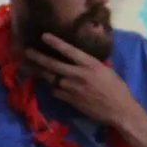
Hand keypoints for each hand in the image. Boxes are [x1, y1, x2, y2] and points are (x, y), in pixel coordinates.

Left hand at [21, 34, 143, 130]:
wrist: (119, 110)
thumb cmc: (117, 89)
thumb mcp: (106, 71)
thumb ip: (91, 66)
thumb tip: (81, 62)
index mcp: (90, 64)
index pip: (69, 51)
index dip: (55, 43)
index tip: (44, 36)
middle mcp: (78, 74)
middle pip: (53, 64)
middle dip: (38, 57)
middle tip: (27, 52)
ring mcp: (73, 88)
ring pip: (52, 79)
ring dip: (43, 74)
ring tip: (31, 68)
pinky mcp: (70, 100)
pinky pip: (56, 92)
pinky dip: (54, 89)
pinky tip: (54, 87)